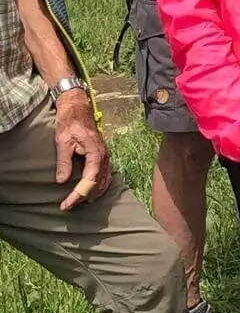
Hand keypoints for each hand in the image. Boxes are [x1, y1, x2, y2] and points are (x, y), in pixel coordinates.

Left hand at [54, 92, 111, 210]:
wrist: (77, 107)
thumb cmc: (69, 122)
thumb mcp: (63, 141)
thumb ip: (64, 161)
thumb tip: (62, 181)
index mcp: (95, 152)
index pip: (89, 180)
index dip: (78, 195)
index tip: (66, 204)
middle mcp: (103, 155)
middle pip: (98, 184)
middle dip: (83, 197)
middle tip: (68, 206)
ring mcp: (105, 155)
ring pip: (104, 180)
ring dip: (92, 193)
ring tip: (78, 202)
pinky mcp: (102, 154)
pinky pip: (105, 174)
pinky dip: (99, 185)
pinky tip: (91, 190)